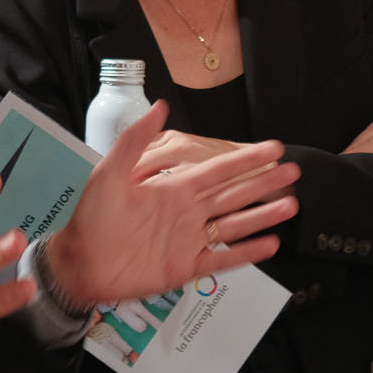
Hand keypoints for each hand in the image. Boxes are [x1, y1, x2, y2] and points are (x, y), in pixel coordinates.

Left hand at [46, 99, 300, 307]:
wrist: (78, 263)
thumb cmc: (90, 218)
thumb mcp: (110, 173)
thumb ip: (135, 140)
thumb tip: (160, 105)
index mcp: (173, 189)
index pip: (218, 169)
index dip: (245, 158)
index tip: (272, 147)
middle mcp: (186, 213)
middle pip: (234, 194)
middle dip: (264, 183)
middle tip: (294, 172)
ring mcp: (188, 241)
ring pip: (235, 225)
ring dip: (263, 215)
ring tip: (291, 205)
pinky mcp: (184, 268)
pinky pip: (221, 259)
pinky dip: (246, 253)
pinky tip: (270, 244)